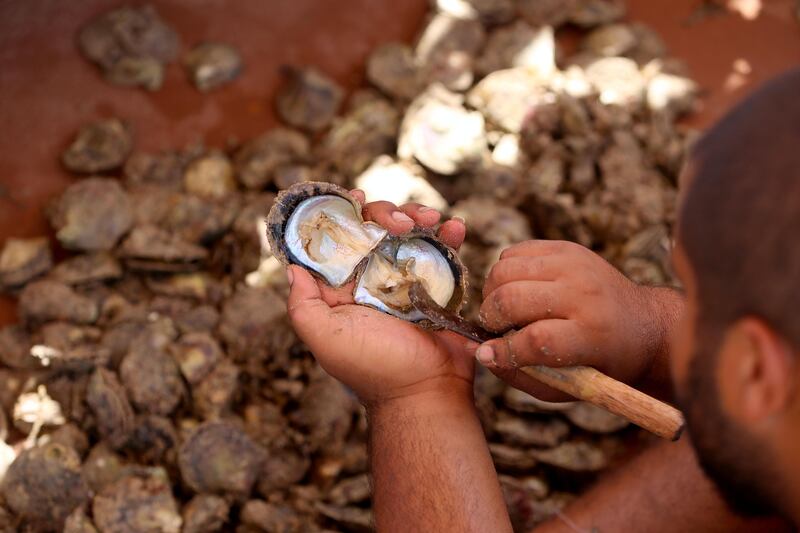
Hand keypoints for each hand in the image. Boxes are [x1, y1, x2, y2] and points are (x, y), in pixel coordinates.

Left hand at [286, 192, 472, 406]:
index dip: (341, 214)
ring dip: (419, 215)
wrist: (426, 392)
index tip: (354, 198)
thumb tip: (292, 267)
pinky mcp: (437, 285)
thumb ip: (302, 305)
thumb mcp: (325, 339)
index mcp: (343, 288)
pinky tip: (455, 227)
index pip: (336, 241)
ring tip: (432, 219)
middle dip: (387, 213)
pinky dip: (449, 234)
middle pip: (375, 228)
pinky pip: (442, 251)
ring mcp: (406, 280)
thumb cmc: (374, 368)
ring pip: (409, 233)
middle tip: (401, 221)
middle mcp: (372, 280)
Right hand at [474, 240, 682, 400]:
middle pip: (513, 299)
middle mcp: (584, 294)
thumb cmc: (601, 363)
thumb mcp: (570, 385)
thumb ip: (522, 374)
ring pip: (504, 269)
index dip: (504, 349)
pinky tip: (516, 290)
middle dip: (491, 318)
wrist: (643, 324)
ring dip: (492, 293)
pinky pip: (513, 252)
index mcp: (593, 334)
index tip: (488, 354)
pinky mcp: (566, 248)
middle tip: (495, 329)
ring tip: (503, 310)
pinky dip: (504, 273)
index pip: (536, 338)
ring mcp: (575, 264)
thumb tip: (481, 354)